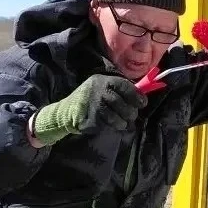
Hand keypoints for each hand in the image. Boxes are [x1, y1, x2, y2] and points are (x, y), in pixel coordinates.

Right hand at [32, 75, 146, 145]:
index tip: (142, 103)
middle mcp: (97, 91)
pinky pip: (106, 125)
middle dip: (130, 112)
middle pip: (121, 103)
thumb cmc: (90, 99)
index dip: (136, 96)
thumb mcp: (102, 88)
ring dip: (122, 122)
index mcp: (103, 81)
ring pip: (115, 117)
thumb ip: (119, 90)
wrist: (65, 111)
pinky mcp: (88, 119)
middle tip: (132, 116)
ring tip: (122, 123)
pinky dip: (112, 127)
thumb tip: (141, 96)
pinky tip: (111, 125)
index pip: (124, 86)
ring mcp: (92, 105)